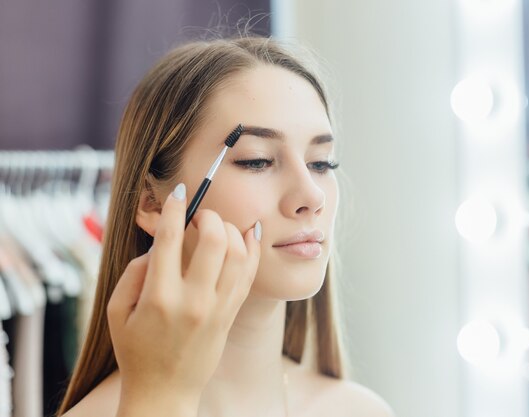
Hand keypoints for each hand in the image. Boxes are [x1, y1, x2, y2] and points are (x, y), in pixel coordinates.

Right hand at [107, 183, 261, 413]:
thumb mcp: (117, 311)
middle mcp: (193, 300)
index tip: (178, 192)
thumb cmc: (136, 351)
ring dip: (231, 230)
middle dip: (208, 216)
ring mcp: (218, 308)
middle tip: (198, 215)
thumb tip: (158, 244)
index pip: (169, 239)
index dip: (174, 209)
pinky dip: (253, 248)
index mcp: (159, 297)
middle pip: (214, 240)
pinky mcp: (231, 314)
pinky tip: (250, 232)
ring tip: (219, 225)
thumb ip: (134, 272)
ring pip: (239, 254)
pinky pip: (250, 274)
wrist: (164, 392)